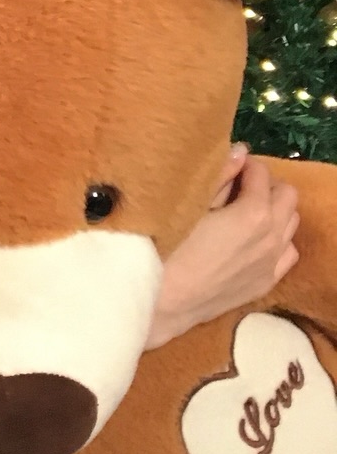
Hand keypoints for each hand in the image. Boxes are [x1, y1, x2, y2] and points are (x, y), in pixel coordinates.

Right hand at [145, 146, 299, 350]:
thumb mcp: (189, 204)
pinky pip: (287, 252)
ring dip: (274, 211)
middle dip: (266, 184)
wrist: (162, 302)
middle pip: (287, 196)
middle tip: (238, 185)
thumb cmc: (166, 247)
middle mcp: (272, 236)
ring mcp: (272, 262)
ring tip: (244, 211)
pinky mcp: (266, 282)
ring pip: (291, 223)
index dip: (243, 164)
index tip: (227, 166)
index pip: (260, 172)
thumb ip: (219, 176)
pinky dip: (277, 240)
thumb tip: (240, 151)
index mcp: (254, 213)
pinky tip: (252, 240)